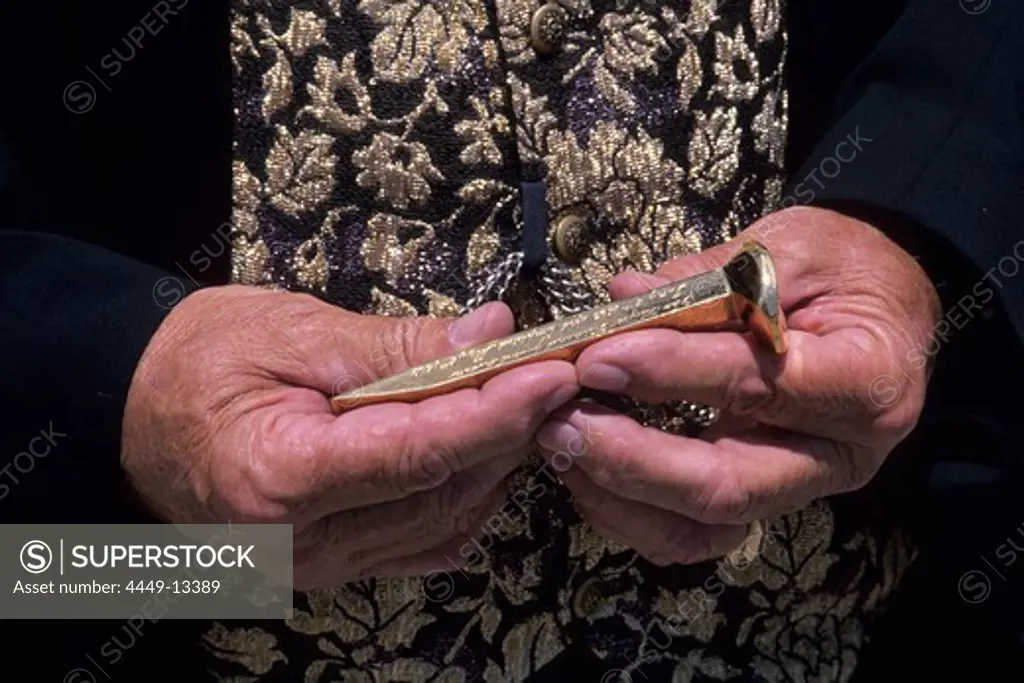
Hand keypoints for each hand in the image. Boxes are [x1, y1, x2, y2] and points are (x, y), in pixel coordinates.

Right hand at [123, 285, 577, 586]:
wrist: (130, 410)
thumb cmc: (197, 360)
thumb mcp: (291, 332)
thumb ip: (396, 345)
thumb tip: (490, 333)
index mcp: (280, 479)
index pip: (418, 452)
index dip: (497, 411)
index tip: (554, 371)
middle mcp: (303, 543)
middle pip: (442, 490)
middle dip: (509, 430)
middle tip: (554, 372)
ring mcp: (320, 563)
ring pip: (443, 519)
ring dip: (494, 460)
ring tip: (524, 399)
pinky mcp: (333, 561)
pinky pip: (423, 540)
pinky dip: (464, 493)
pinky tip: (484, 451)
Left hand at [536, 206, 940, 566]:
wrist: (881, 299)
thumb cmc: (839, 266)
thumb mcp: (787, 248)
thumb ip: (709, 280)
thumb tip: (624, 299)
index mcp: (866, 381)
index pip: (759, 386)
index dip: (672, 371)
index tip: (599, 355)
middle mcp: (839, 455)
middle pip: (727, 487)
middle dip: (631, 460)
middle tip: (561, 422)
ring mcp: (799, 488)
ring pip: (702, 528)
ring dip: (621, 496)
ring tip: (562, 443)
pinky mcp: (761, 498)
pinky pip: (690, 531)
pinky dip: (631, 510)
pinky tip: (587, 467)